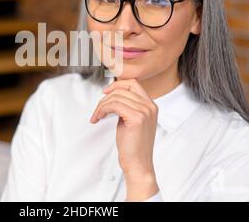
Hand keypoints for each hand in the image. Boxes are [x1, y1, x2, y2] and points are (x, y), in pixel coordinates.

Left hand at [90, 78, 158, 200]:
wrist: (138, 164)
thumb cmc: (133, 146)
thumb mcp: (132, 121)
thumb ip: (128, 106)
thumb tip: (113, 95)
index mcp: (151, 105)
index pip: (133, 83)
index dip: (117, 84)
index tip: (105, 92)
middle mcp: (150, 106)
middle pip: (123, 89)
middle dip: (106, 97)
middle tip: (98, 110)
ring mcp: (145, 111)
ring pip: (116, 97)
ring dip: (101, 106)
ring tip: (97, 116)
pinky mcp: (136, 118)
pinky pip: (113, 105)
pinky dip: (101, 110)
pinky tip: (97, 118)